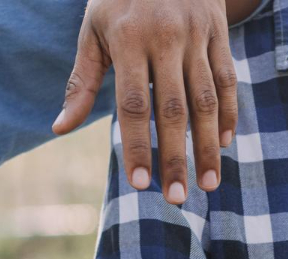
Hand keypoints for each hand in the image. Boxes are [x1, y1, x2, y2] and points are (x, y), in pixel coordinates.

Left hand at [55, 0, 237, 204]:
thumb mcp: (93, 31)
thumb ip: (82, 82)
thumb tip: (59, 129)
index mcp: (130, 38)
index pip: (134, 105)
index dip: (137, 146)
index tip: (139, 184)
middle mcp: (167, 36)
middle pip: (173, 109)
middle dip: (175, 157)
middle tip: (175, 199)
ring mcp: (197, 33)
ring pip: (206, 99)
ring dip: (207, 146)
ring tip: (207, 184)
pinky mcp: (218, 31)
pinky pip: (227, 79)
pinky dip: (228, 113)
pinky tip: (223, 145)